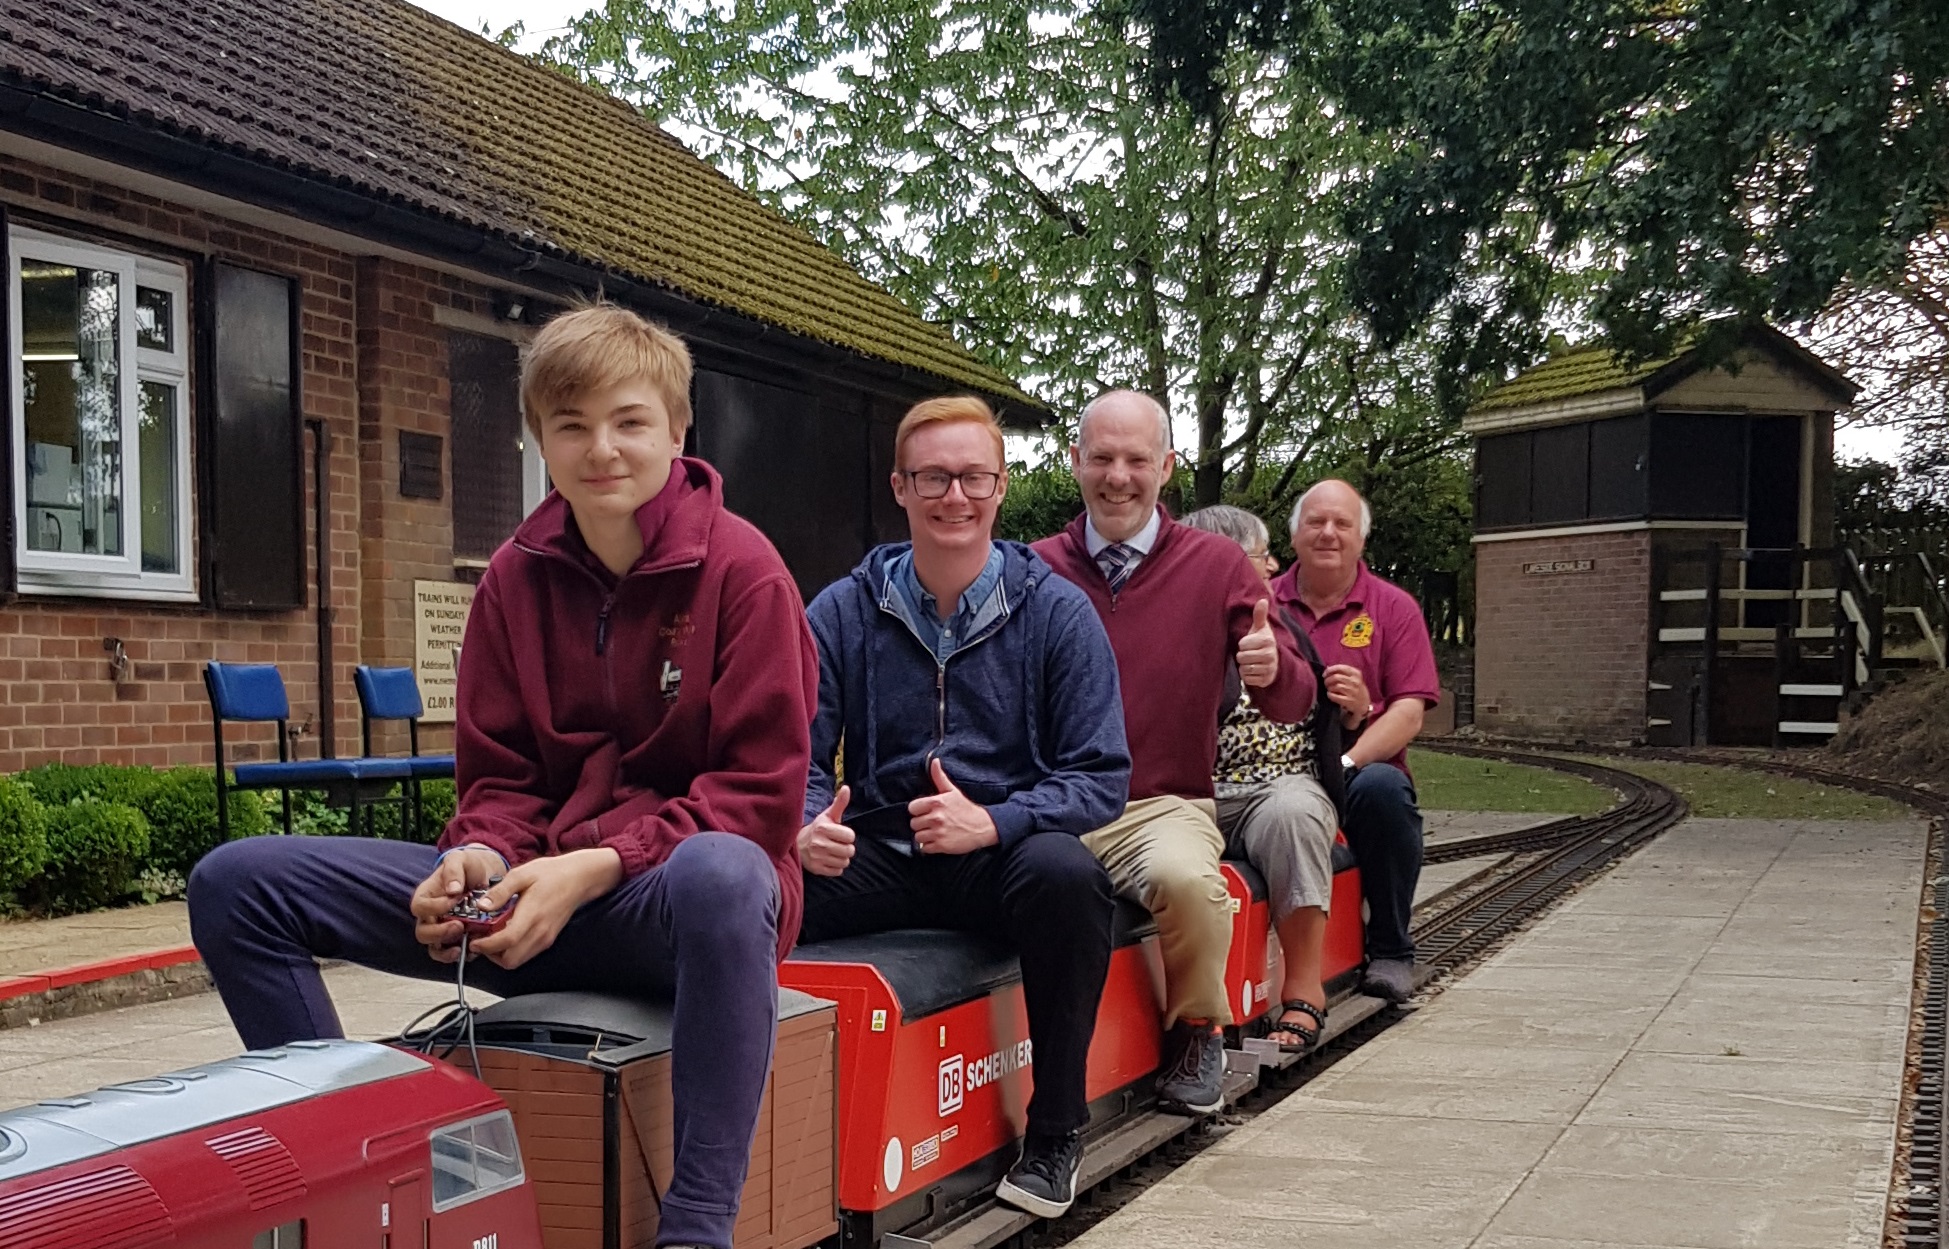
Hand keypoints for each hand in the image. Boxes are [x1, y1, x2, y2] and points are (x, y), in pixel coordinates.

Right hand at [411, 847, 507, 959]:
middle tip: (459, 926)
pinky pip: (452, 953)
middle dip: (439, 933)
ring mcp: (442, 929)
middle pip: (422, 932)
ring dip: (446, 951)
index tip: (455, 900)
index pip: (419, 907)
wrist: (487, 872)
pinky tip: (472, 952)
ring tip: (461, 948)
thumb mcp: (460, 859)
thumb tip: (452, 890)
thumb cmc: (468, 865)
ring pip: (434, 948)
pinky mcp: (457, 938)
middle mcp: (430, 916)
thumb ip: (453, 869)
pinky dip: (461, 955)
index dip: (435, 907)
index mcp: (426, 896)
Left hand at [463, 849, 622, 970]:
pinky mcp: (548, 939)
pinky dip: (512, 950)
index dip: (486, 945)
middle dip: (491, 954)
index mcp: (532, 915)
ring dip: (501, 953)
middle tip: (481, 939)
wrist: (580, 878)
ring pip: (517, 960)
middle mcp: (540, 932)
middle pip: (510, 960)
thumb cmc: (553, 873)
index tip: (473, 941)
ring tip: (492, 935)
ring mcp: (545, 938)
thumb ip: (500, 891)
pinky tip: (507, 932)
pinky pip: (526, 954)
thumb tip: (481, 905)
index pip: (507, 941)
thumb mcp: (522, 874)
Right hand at [798, 786, 855, 876]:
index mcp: (823, 828)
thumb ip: (839, 803)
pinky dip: (836, 867)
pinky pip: (838, 871)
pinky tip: (829, 859)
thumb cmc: (818, 829)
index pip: (850, 836)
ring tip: (833, 852)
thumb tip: (846, 788)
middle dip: (846, 848)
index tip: (840, 834)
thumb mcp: (828, 815)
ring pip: (845, 862)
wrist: (798, 845)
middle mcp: (819, 843)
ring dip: (842, 858)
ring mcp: (817, 857)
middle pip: (849, 851)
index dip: (847, 835)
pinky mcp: (816, 869)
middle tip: (837, 844)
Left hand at [910, 758, 998, 854]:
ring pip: (918, 836)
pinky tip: (937, 840)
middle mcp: (936, 818)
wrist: (982, 827)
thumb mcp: (952, 791)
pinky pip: (924, 848)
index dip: (918, 810)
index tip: (925, 811)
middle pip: (913, 823)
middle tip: (931, 822)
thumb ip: (939, 777)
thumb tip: (934, 761)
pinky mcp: (941, 846)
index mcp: (937, 803)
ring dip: (924, 835)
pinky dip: (929, 846)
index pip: (912, 808)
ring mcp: (938, 833)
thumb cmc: (965, 809)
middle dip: (921, 823)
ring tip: (934, 832)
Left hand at [1236, 599, 1279, 688]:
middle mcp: (1270, 655)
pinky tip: (1254, 671)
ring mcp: (1268, 668)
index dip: (1243, 644)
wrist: (1275, 662)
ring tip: (1252, 661)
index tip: (1250, 643)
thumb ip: (1260, 615)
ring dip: (1244, 666)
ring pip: (1244, 668)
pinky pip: (1247, 679)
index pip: (1242, 644)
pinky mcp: (1265, 680)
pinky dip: (1247, 676)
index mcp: (1267, 640)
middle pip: (1241, 657)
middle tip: (1250, 653)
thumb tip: (1262, 600)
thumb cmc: (1263, 642)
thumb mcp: (1261, 628)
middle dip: (1242, 655)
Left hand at [1323, 664, 1370, 722]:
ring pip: (1335, 686)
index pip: (1340, 668)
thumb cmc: (1356, 689)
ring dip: (1329, 687)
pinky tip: (1330, 695)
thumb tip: (1328, 668)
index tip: (1325, 674)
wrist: (1364, 704)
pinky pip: (1334, 696)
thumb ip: (1343, 673)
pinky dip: (1330, 695)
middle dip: (1328, 680)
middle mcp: (1355, 681)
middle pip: (1336, 677)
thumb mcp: (1354, 678)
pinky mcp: (1348, 701)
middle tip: (1326, 683)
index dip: (1330, 670)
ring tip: (1329, 689)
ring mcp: (1352, 691)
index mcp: (1356, 674)